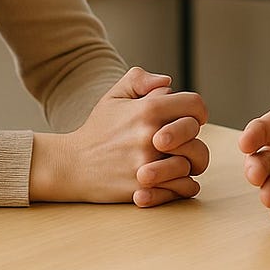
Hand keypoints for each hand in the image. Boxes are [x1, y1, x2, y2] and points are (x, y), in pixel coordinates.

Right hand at [30, 67, 208, 206]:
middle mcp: (151, 136)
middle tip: (182, 142)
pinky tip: (171, 179)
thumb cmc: (97, 129)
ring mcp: (149, 165)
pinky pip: (184, 188)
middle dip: (192, 137)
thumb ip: (140, 79)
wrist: (71, 165)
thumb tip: (168, 82)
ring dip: (188, 162)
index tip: (192, 118)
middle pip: (196, 135)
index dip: (197, 111)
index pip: (195, 105)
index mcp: (148, 109)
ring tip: (176, 161)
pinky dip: (182, 185)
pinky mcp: (146, 189)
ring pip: (193, 163)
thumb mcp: (113, 96)